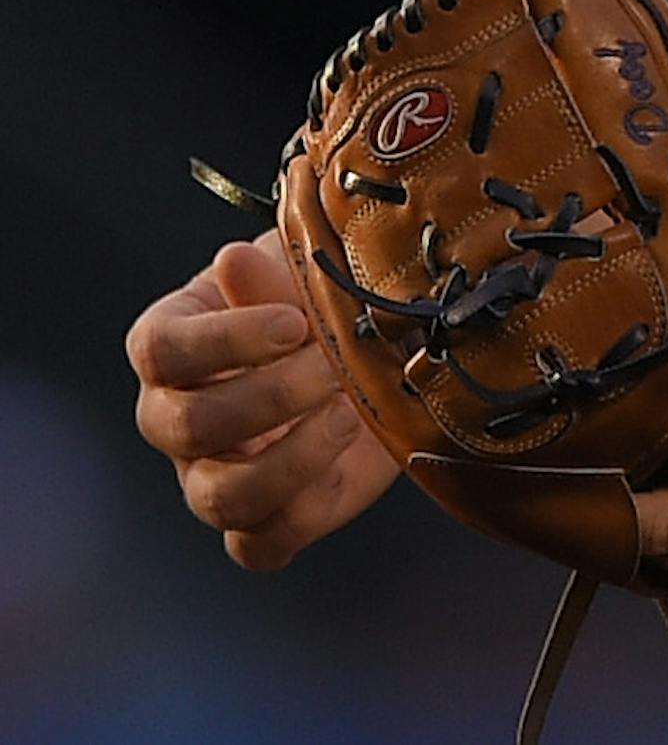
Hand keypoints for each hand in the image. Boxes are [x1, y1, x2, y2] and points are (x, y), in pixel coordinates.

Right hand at [127, 230, 400, 568]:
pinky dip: (307, 511)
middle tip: (333, 364)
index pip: (161, 352)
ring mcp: (210, 478)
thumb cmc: (313, 298)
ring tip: (350, 410)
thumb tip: (233, 260)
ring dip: (293, 458)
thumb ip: (266, 275)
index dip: (226, 340)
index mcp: (170, 346)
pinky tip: (347, 455)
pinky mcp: (260, 522)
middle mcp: (174, 418)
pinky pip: (259, 546)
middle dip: (273, 395)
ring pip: (220, 499)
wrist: (365, 344)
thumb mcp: (298, 272)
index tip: (292, 321)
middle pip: (190, 428)